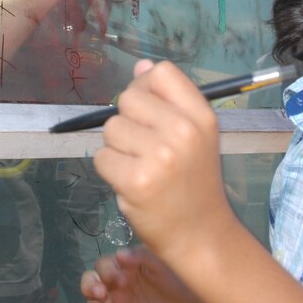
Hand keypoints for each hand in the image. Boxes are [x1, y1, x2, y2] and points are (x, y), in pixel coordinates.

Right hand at [81, 247, 204, 302]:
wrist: (194, 297)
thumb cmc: (177, 272)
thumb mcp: (159, 261)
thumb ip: (140, 257)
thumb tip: (119, 254)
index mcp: (124, 266)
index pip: (103, 265)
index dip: (105, 272)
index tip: (120, 280)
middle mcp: (118, 283)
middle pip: (92, 283)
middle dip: (89, 287)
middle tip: (100, 295)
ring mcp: (122, 302)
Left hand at [94, 60, 235, 263]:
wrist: (201, 235)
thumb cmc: (194, 183)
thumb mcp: (195, 136)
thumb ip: (168, 100)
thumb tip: (141, 67)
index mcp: (201, 116)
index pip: (162, 73)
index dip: (146, 87)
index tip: (150, 112)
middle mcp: (183, 132)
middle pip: (128, 99)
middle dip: (129, 122)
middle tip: (147, 149)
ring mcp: (159, 157)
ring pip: (111, 128)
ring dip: (117, 148)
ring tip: (141, 167)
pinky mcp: (135, 181)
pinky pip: (102, 157)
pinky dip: (110, 170)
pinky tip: (132, 183)